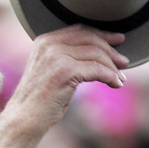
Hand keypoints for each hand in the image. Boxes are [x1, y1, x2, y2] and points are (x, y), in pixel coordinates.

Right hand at [0, 24, 128, 147]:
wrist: (25, 118)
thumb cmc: (39, 99)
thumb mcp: (50, 70)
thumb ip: (66, 56)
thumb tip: (99, 52)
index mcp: (44, 41)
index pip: (79, 30)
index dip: (101, 34)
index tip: (116, 41)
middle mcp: (49, 44)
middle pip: (90, 39)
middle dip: (111, 50)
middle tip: (123, 62)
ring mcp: (56, 56)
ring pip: (96, 54)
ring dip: (113, 67)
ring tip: (120, 78)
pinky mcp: (66, 70)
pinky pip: (98, 69)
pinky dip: (111, 77)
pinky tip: (116, 84)